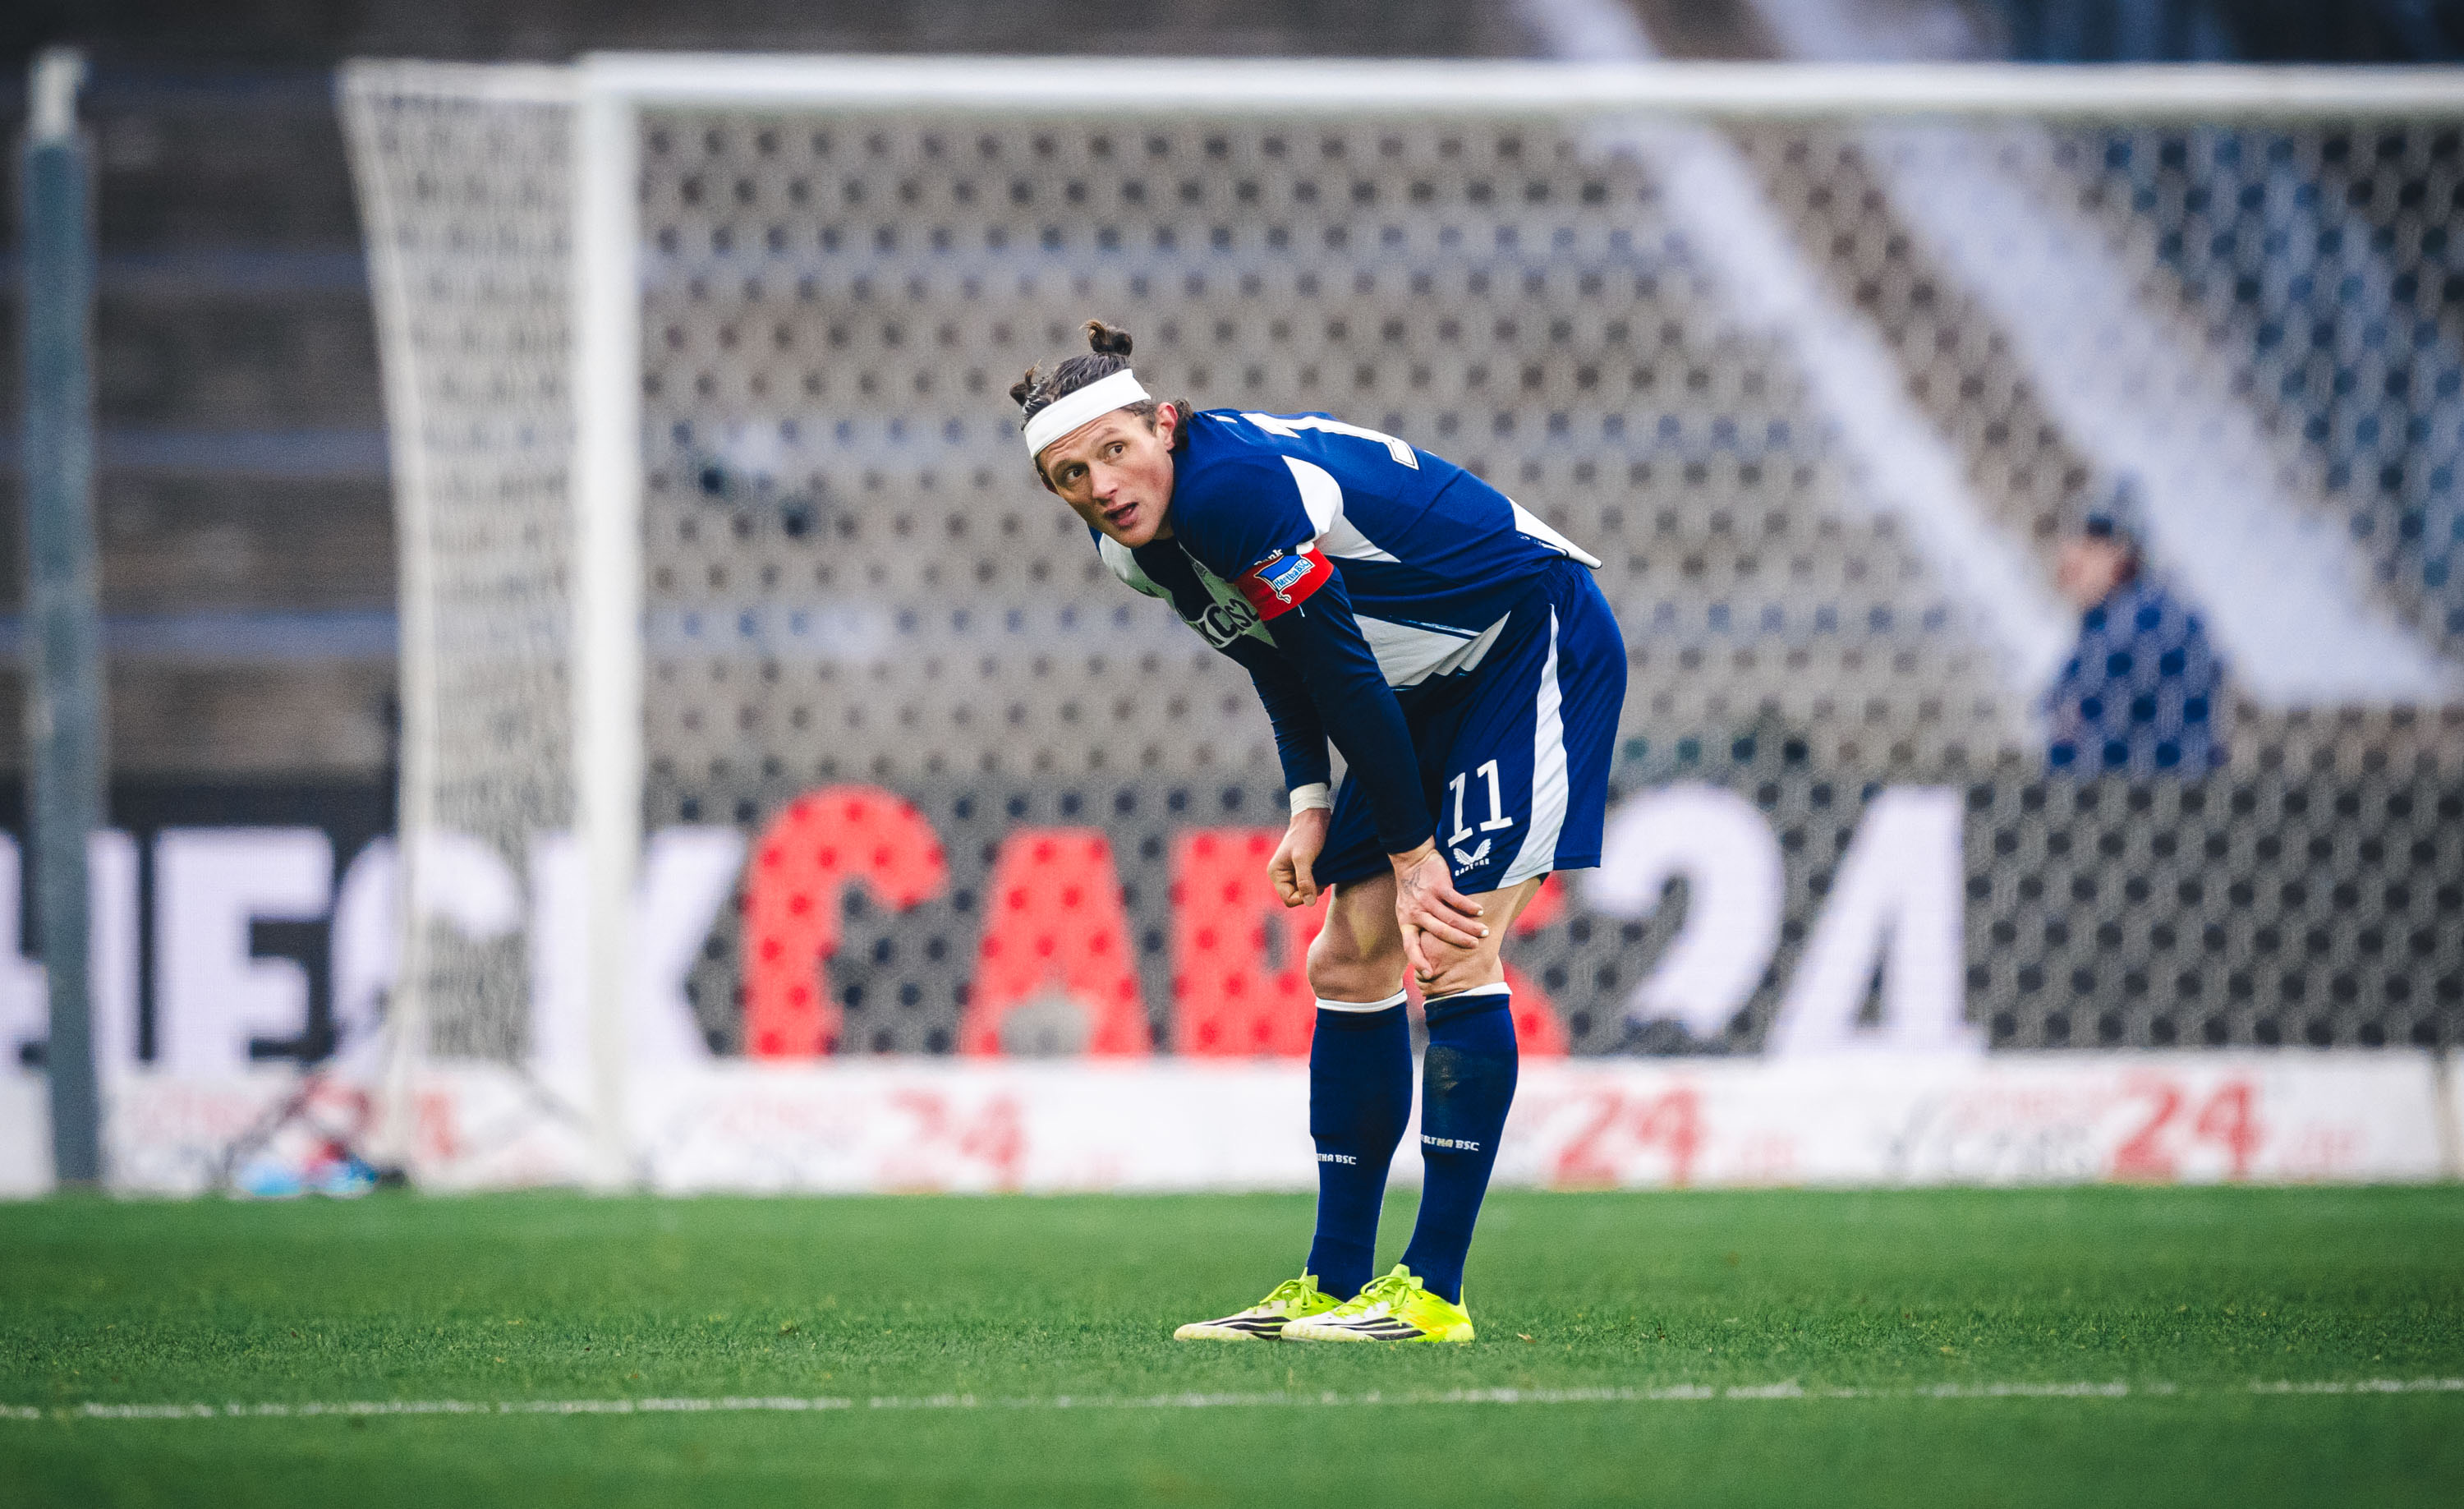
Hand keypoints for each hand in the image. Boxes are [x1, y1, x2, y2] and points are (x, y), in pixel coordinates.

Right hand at [1271, 807, 1330, 907]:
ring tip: (1324, 870)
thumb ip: (1305, 881)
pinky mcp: (1303, 868)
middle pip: (1298, 897)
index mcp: (1276, 873)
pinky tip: (1325, 869)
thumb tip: (1309, 903)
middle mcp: (1282, 875)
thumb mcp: (1304, 857)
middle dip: (1312, 890)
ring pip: (1306, 890)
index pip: (1289, 900)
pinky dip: (1320, 879)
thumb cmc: (1307, 833)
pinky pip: (1311, 882)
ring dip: (1317, 885)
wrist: (1315, 815)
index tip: (1317, 884)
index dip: (1304, 897)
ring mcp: (1292, 872)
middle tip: (1322, 876)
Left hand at [1389, 840, 1485, 980]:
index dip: (1418, 960)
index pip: (1410, 946)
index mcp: (1407, 922)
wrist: (1411, 860)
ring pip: (1450, 918)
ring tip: (1483, 932)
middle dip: (1459, 941)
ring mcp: (1427, 899)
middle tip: (1475, 947)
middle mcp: (1416, 912)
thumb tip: (1429, 948)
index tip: (1429, 973)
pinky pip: (1455, 900)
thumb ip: (1417, 926)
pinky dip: (1469, 907)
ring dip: (1469, 926)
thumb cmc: (1412, 888)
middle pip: (1440, 932)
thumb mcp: (1406, 910)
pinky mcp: (1437, 886)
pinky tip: (1480, 911)